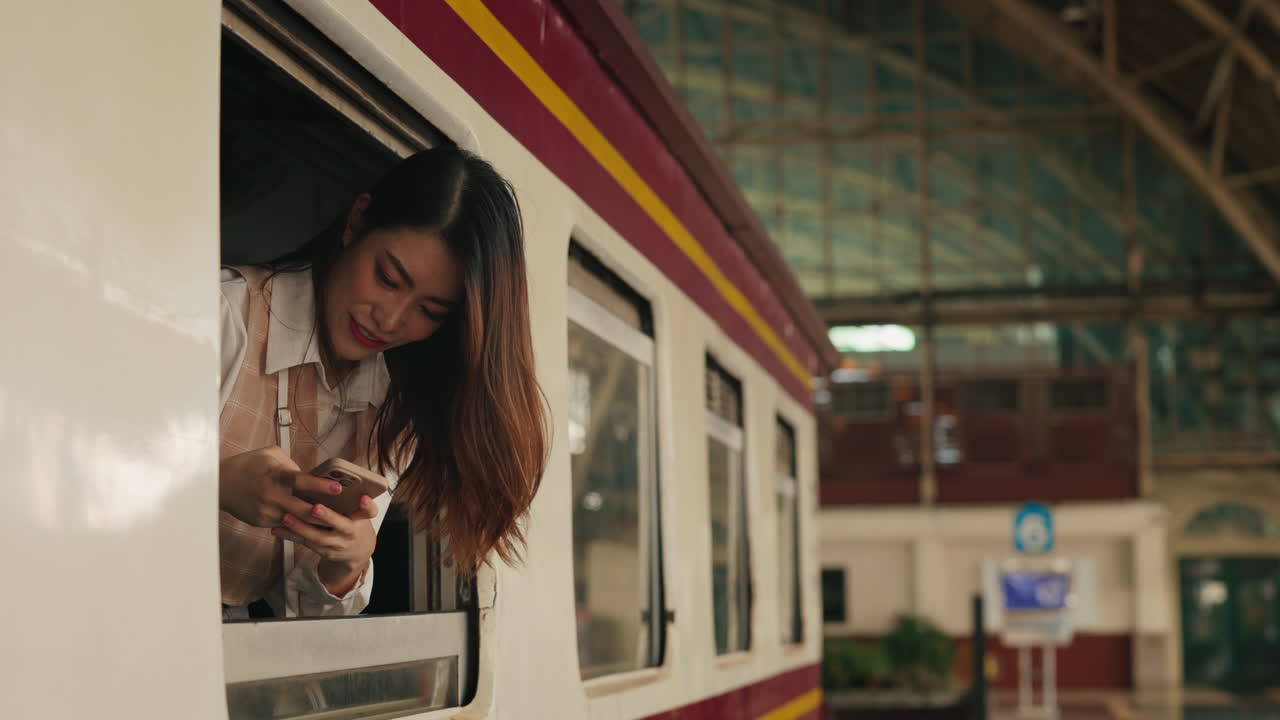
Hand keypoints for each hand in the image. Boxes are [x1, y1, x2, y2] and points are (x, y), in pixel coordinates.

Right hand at [219, 446, 337, 526]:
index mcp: (276, 477)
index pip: (302, 482)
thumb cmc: (249, 465)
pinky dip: (299, 525)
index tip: (338, 488)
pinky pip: (285, 525)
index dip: (321, 486)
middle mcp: (272, 496)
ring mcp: (267, 512)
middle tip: (345, 514)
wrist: (220, 483)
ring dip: (315, 523)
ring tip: (333, 522)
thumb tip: (310, 475)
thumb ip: (291, 465)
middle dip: (325, 513)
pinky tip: (312, 526)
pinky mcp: (262, 522)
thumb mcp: (271, 455)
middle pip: (304, 510)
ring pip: (297, 522)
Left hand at [271, 494, 379, 596]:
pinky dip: (291, 536)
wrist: (358, 552)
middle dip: (328, 516)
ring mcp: (338, 544)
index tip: (363, 498)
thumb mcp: (359, 511)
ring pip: (318, 537)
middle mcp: (351, 532)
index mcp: (362, 518)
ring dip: (301, 528)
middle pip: (341, 524)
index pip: (369, 511)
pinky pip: (306, 543)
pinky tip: (277, 529)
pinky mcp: (325, 552)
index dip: (367, 505)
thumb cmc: (355, 522)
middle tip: (315, 508)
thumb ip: (350, 498)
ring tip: (287, 517)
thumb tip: (330, 477)